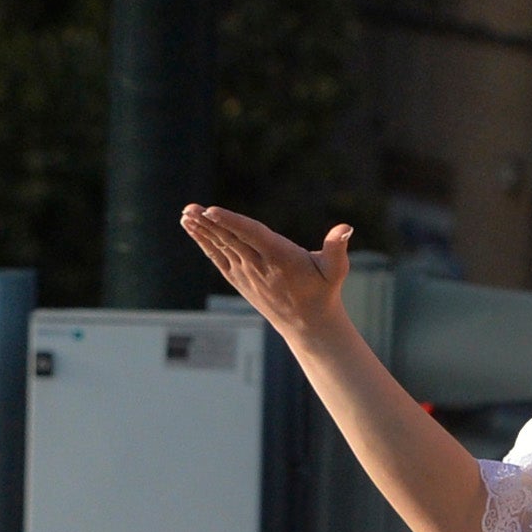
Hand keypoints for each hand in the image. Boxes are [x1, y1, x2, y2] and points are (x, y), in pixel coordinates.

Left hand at [181, 207, 352, 342]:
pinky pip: (218, 258)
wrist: (306, 323)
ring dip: (201, 231)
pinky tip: (194, 229)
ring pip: (220, 248)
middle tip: (189, 208)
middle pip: (229, 240)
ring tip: (185, 214)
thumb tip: (346, 228)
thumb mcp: (336, 270)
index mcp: (280, 258)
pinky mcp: (239, 279)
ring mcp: (246, 274)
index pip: (251, 235)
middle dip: (208, 224)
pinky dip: (205, 243)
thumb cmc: (323, 290)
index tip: (211, 211)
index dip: (230, 222)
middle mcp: (258, 266)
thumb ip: (337, 248)